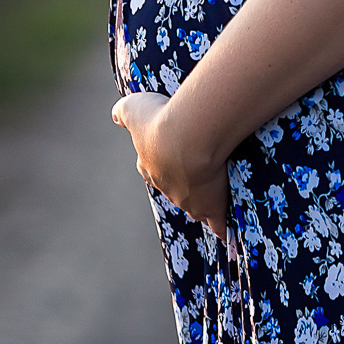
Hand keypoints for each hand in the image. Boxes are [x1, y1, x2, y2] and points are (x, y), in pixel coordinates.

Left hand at [110, 91, 231, 227]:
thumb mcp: (135, 109)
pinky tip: (227, 234)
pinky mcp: (211, 206)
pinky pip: (217, 224)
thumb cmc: (161, 120)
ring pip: (195, 207)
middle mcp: (167, 187)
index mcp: (148, 166)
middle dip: (185, 184)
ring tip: (214, 200)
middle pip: (175, 189)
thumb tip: (116, 115)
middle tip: (198, 174)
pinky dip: (222, 229)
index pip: (152, 170)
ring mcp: (189, 200)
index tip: (172, 158)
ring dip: (202, 203)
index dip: (162, 165)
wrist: (188, 136)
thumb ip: (124, 112)